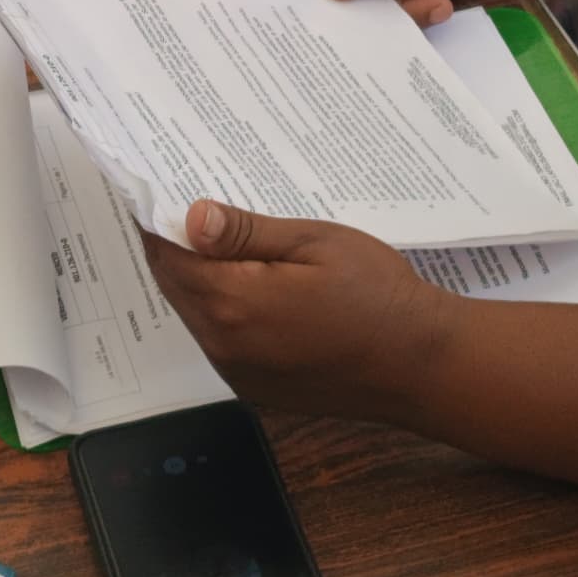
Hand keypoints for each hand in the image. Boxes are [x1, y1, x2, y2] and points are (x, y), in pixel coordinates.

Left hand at [143, 200, 450, 418]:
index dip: (159, 220)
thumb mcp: (314, 243)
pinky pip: (220, 340)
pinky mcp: (256, 387)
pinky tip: (251, 286)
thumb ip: (246, 234)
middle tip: (187, 203)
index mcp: (233, 303)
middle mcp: (224, 346)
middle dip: (175, 246)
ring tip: (222, 239)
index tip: (158, 189)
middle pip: (176, 287)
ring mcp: (239, 373)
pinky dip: (222, 310)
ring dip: (199, 279)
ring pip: (196, 315)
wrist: (420, 364)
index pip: (169, 255)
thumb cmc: (376, 294)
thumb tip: (190, 216)